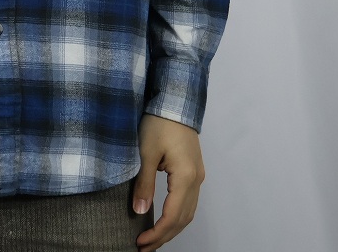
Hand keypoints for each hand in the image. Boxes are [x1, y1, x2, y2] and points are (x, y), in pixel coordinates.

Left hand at [132, 114, 204, 251]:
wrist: (175, 101)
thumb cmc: (159, 122)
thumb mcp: (146, 152)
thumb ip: (144, 183)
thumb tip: (140, 211)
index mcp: (185, 177)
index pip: (172, 216)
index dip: (157, 233)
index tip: (140, 243)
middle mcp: (196, 180)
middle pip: (183, 219)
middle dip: (164, 236)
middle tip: (144, 248)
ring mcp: (198, 175)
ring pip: (188, 212)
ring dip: (172, 228)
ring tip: (153, 239)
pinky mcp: (194, 170)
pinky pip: (189, 201)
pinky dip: (177, 216)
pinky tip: (164, 219)